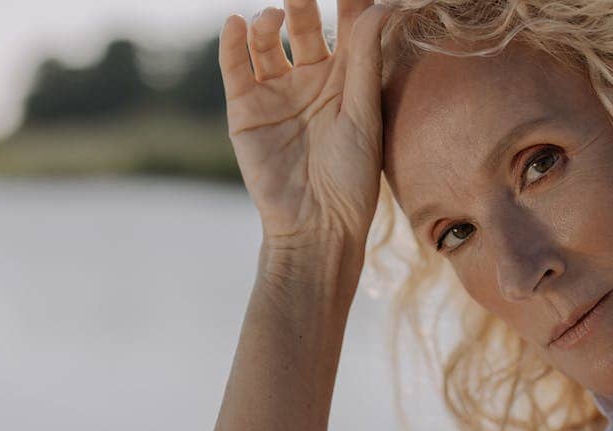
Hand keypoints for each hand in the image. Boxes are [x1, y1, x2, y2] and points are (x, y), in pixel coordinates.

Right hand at [219, 0, 392, 251]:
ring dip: (269, 23)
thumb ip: (366, 61)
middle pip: (306, 27)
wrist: (315, 227)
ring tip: (273, 18)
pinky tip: (236, 25)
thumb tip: (381, 6)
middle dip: (303, 3)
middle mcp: (311, 82)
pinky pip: (235, 67)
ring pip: (268, 42)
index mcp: (348, 82)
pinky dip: (232, 44)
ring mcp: (276, 93)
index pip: (349, 27)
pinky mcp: (245, 110)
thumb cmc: (350, 178)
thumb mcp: (363, 116)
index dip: (348, 0)